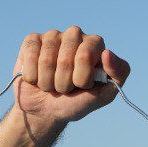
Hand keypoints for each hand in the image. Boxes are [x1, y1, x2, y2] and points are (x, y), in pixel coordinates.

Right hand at [11, 27, 130, 124]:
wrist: (47, 111)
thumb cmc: (78, 101)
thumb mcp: (104, 95)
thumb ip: (117, 74)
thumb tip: (107, 53)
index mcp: (96, 44)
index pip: (85, 55)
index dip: (81, 78)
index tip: (83, 86)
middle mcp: (76, 35)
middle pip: (65, 59)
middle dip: (64, 83)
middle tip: (66, 88)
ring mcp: (53, 35)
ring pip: (46, 61)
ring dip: (48, 83)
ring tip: (52, 84)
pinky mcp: (32, 40)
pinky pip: (30, 56)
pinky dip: (33, 76)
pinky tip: (37, 78)